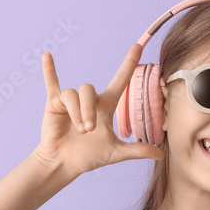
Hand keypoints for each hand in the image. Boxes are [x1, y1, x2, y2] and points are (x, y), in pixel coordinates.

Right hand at [34, 43, 164, 176]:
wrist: (64, 163)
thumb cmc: (89, 157)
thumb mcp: (115, 152)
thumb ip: (137, 150)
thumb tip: (161, 155)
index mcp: (105, 106)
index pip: (120, 80)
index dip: (129, 63)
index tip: (138, 46)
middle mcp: (89, 100)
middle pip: (89, 90)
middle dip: (87, 111)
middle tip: (87, 131)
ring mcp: (71, 100)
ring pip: (73, 94)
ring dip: (76, 112)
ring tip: (77, 130)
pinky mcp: (54, 103)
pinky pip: (52, 83)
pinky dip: (50, 71)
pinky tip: (47, 56)